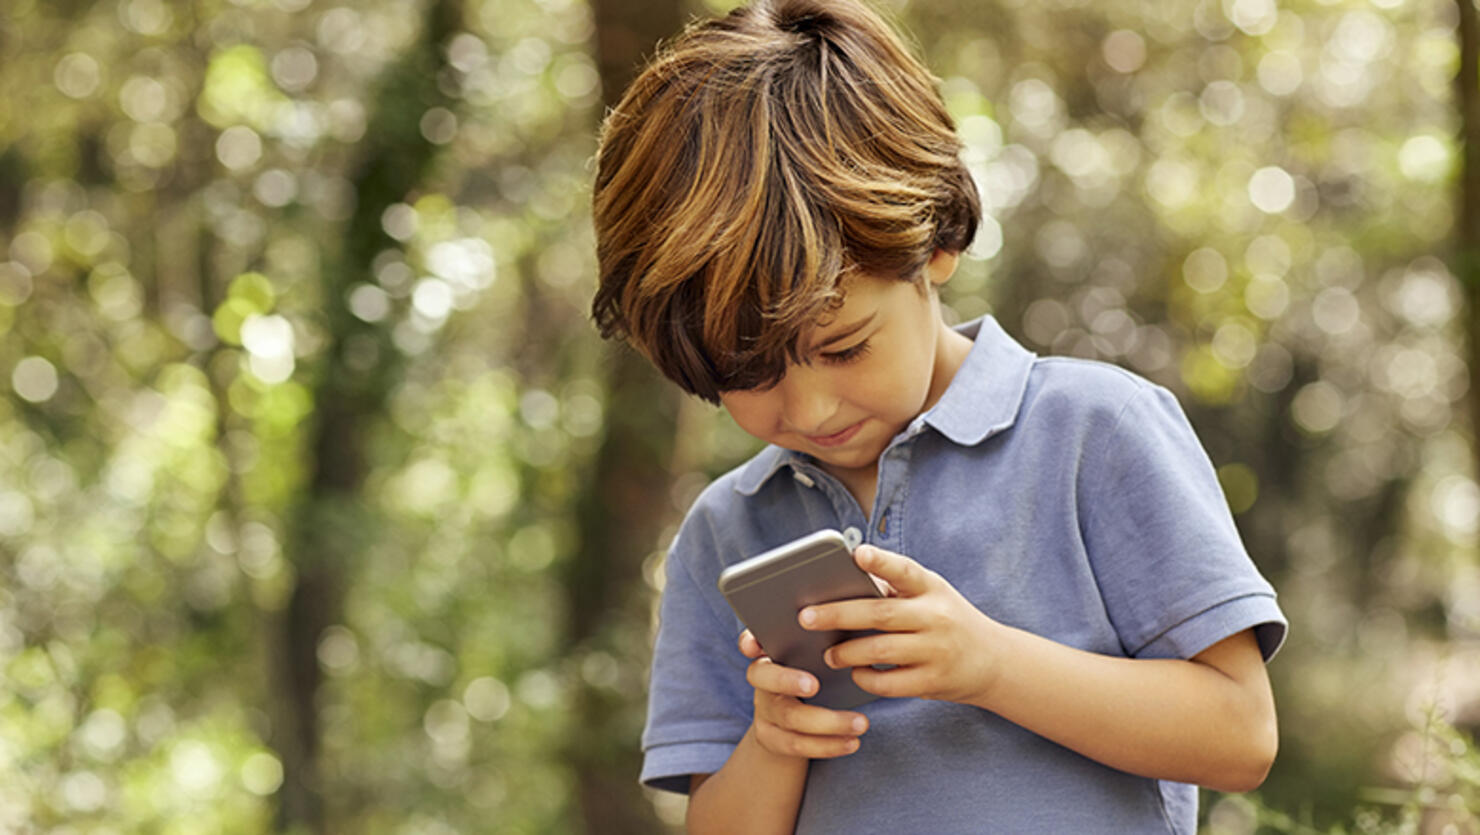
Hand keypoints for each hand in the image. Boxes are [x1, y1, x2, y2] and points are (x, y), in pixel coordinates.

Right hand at [738, 629, 869, 759]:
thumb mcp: (818, 654)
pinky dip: (828, 745)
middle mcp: (761, 680)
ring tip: (861, 723)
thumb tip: (861, 610)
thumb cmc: (816, 673)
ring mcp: (763, 711)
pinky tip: (853, 742)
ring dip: (828, 722)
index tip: (754, 645)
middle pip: (763, 677)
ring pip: (789, 717)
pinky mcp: (771, 738)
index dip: (749, 642)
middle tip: (815, 684)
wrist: (791, 725)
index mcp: (770, 652)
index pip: (751, 641)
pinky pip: (797, 745)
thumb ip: (828, 635)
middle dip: (786, 680)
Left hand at [800, 544, 1000, 703]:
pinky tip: (856, 673)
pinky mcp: (934, 680)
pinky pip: (890, 683)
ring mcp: (936, 650)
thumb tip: (838, 589)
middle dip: (837, 614)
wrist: (993, 661)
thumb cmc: (947, 621)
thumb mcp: (931, 596)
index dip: (881, 562)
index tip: (857, 554)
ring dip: (847, 653)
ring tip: (828, 654)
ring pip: (880, 650)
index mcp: (932, 587)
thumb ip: (894, 590)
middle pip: (879, 613)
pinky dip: (867, 678)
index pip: (905, 570)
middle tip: (805, 617)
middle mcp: (936, 616)